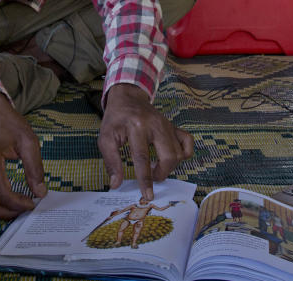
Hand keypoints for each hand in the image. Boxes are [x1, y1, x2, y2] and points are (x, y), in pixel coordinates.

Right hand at [0, 91, 47, 217]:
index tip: (33, 203)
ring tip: (20, 206)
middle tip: (26, 209)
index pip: (1, 192)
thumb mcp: (28, 140)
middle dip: (7, 213)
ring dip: (0, 211)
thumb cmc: (9, 124)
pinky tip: (10, 200)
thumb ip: (34, 167)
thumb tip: (40, 193)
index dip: (18, 204)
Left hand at [98, 84, 193, 200]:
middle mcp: (155, 125)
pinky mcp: (173, 126)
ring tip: (156, 167)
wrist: (128, 98)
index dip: (145, 179)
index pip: (142, 157)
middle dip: (161, 173)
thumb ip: (111, 161)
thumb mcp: (106, 138)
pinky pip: (187, 142)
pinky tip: (171, 157)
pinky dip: (184, 154)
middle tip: (151, 177)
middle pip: (168, 156)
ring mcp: (167, 125)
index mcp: (136, 127)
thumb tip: (116, 184)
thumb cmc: (116, 119)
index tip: (147, 195)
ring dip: (169, 166)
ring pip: (179, 153)